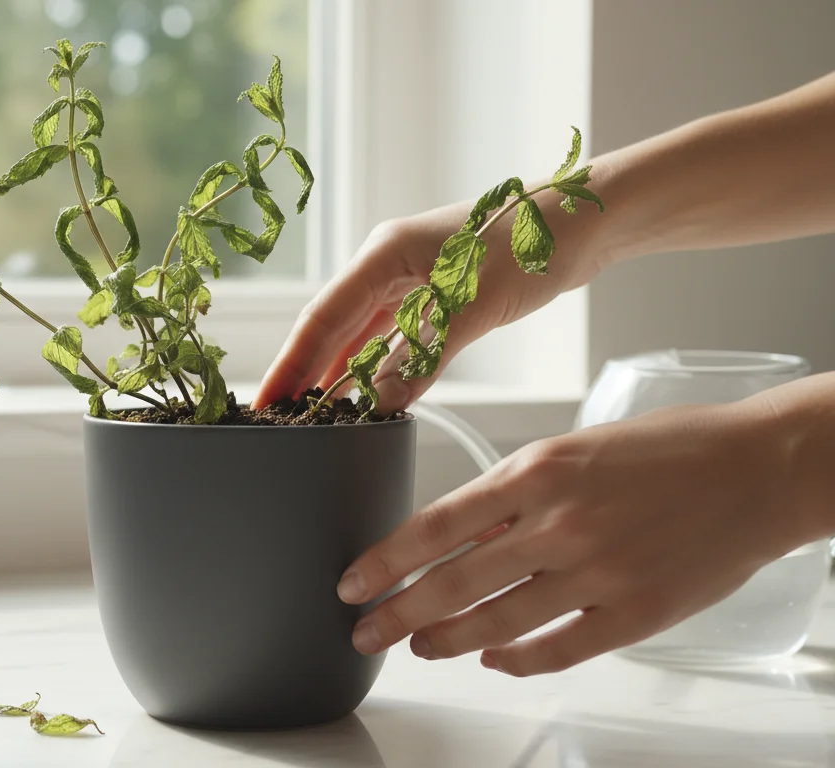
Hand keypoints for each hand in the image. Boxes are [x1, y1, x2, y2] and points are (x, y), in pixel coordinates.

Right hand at [254, 197, 603, 410]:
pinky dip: (379, 367)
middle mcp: (389, 265)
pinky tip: (366, 395)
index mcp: (384, 254)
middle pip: (333, 327)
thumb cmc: (532, 240)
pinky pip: (394, 338)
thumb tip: (382, 405)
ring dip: (340, 373)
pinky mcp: (438, 294)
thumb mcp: (472, 305)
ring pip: (362, 336)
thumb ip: (424, 358)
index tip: (266, 400)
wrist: (587, 219)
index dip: (291, 363)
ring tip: (313, 414)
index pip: (323, 318)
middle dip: (305, 372)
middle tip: (279, 416)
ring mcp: (412, 279)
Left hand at [336, 400, 810, 675]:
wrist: (758, 468)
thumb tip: (456, 538)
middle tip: (366, 630)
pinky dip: (516, 659)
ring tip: (420, 646)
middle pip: (453, 583)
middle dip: (397, 613)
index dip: (384, 561)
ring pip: (497, 623)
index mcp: (537, 472)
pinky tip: (494, 659)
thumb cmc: (667, 449)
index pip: (434, 526)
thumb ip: (513, 496)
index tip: (352, 582)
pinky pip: (557, 649)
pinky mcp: (634, 614)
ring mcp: (597, 574)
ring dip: (447, 640)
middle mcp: (559, 524)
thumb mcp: (572, 450)